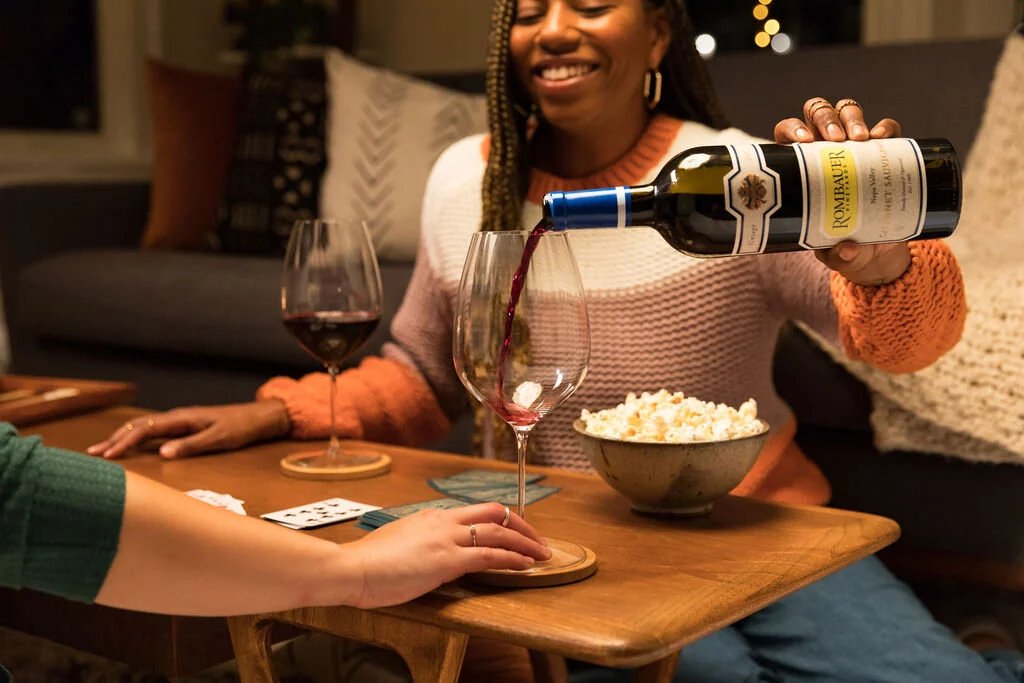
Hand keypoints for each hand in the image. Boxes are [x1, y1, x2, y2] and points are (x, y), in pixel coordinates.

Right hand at [87, 401, 290, 459]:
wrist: (256, 417)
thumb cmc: (239, 428)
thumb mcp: (218, 439)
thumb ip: (190, 446)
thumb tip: (162, 454)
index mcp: (182, 419)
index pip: (145, 429)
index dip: (125, 442)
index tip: (108, 455)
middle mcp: (176, 417)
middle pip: (138, 426)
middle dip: (115, 440)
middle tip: (92, 454)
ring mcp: (178, 421)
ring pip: (143, 428)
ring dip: (122, 438)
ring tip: (102, 451)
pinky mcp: (182, 426)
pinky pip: (153, 431)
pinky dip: (136, 438)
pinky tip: (128, 446)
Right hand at [347, 502, 551, 607]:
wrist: (351, 568)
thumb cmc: (367, 562)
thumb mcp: (400, 542)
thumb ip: (420, 542)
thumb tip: (430, 552)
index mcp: (431, 516)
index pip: (476, 511)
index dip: (501, 520)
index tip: (515, 530)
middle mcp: (443, 520)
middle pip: (495, 512)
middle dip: (522, 525)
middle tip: (538, 541)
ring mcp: (446, 538)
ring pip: (498, 531)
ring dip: (525, 542)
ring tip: (542, 554)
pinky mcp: (446, 560)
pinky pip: (489, 555)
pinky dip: (513, 558)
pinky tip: (526, 565)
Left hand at [774, 97, 911, 285]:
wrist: (878, 251)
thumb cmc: (844, 247)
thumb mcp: (836, 255)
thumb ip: (837, 256)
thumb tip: (848, 250)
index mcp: (801, 166)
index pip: (787, 134)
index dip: (792, 130)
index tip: (804, 142)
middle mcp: (825, 148)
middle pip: (817, 114)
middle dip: (824, 118)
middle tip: (835, 140)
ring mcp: (855, 146)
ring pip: (847, 111)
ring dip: (851, 117)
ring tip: (859, 138)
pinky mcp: (884, 150)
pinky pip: (886, 127)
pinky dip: (886, 126)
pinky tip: (882, 137)